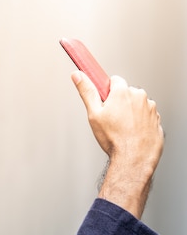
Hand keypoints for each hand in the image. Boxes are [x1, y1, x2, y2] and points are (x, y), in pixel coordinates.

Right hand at [71, 71, 163, 217]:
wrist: (133, 159)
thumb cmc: (114, 139)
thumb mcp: (94, 114)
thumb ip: (87, 91)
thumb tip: (78, 75)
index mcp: (123, 92)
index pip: (115, 80)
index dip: (107, 91)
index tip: (105, 100)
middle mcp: (140, 97)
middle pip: (127, 93)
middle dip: (119, 102)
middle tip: (111, 118)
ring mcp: (151, 109)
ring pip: (137, 105)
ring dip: (131, 113)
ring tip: (122, 129)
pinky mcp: (157, 120)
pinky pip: (146, 117)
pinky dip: (140, 122)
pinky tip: (132, 133)